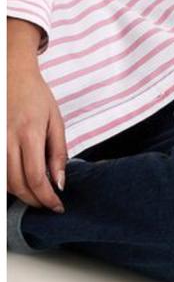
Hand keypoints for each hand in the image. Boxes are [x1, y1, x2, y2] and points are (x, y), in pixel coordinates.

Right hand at [7, 63, 66, 211]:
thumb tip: (59, 182)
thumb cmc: (36, 97)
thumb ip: (58, 152)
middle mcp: (7, 139)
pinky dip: (8, 183)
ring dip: (20, 194)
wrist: (11, 75)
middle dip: (34, 201)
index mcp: (29, 133)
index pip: (36, 177)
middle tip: (48, 204)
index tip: (57, 206)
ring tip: (36, 194)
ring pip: (4, 182)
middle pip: (17, 184)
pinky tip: (20, 181)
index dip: (46, 198)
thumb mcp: (55, 121)